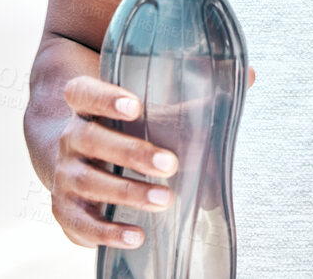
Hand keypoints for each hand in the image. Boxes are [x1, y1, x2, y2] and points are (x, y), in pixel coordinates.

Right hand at [50, 68, 255, 249]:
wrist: (74, 162)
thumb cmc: (122, 131)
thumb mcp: (145, 110)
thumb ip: (190, 96)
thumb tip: (247, 77)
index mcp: (85, 107)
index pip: (83, 93)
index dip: (104, 97)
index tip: (134, 105)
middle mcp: (70, 138)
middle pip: (89, 138)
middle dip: (130, 152)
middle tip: (170, 163)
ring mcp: (65, 176)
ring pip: (89, 181)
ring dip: (128, 192)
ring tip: (164, 200)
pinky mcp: (67, 210)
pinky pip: (83, 223)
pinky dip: (109, 232)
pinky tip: (138, 235)